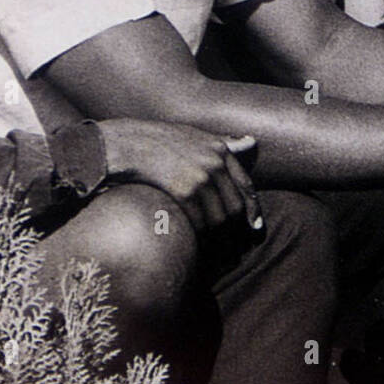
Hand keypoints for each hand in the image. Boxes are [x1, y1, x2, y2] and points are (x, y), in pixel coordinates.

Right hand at [97, 120, 262, 271]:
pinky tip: (196, 243)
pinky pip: (199, 221)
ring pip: (219, 218)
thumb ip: (224, 142)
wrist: (129, 144)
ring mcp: (201, 177)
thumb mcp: (196, 134)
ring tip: (213, 249)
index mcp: (220, 150)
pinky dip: (200, 235)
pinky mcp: (184, 191)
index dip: (252, 209)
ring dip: (216, 236)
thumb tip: (251, 142)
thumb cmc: (160, 139)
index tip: (255, 227)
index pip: (246, 185)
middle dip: (233, 229)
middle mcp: (215, 164)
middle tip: (231, 244)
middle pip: (234, 206)